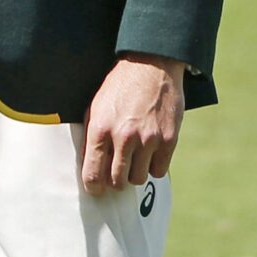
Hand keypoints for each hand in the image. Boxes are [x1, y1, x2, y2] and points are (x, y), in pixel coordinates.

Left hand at [80, 52, 185, 194]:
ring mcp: (148, 139)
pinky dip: (154, 167)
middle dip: (115, 181)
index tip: (96, 190)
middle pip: (117, 182)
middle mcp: (124, 137)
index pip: (93, 174)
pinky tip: (150, 154)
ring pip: (139, 179)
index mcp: (100, 129)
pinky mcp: (169, 139)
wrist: (150, 66)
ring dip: (135, 173)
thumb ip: (91, 137)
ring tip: (134, 158)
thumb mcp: (94, 108)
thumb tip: (88, 166)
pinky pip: (159, 171)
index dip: (93, 187)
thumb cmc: (119, 87)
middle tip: (117, 172)